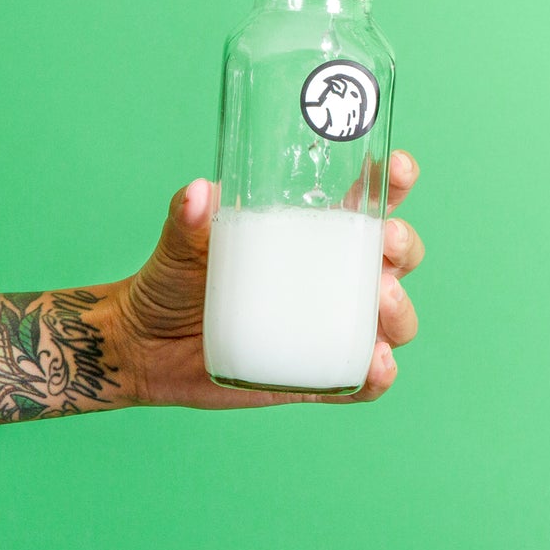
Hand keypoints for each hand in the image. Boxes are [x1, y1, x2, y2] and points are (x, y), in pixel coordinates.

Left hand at [110, 151, 425, 407]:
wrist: (146, 347)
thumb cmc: (172, 281)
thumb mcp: (180, 243)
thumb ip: (188, 217)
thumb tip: (198, 192)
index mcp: (314, 234)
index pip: (370, 201)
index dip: (395, 182)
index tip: (399, 170)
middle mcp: (334, 278)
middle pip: (396, 259)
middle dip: (404, 247)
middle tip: (386, 243)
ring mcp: (330, 327)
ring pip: (393, 320)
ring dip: (400, 309)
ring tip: (382, 301)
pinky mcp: (317, 374)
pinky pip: (363, 380)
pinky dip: (379, 374)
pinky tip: (376, 363)